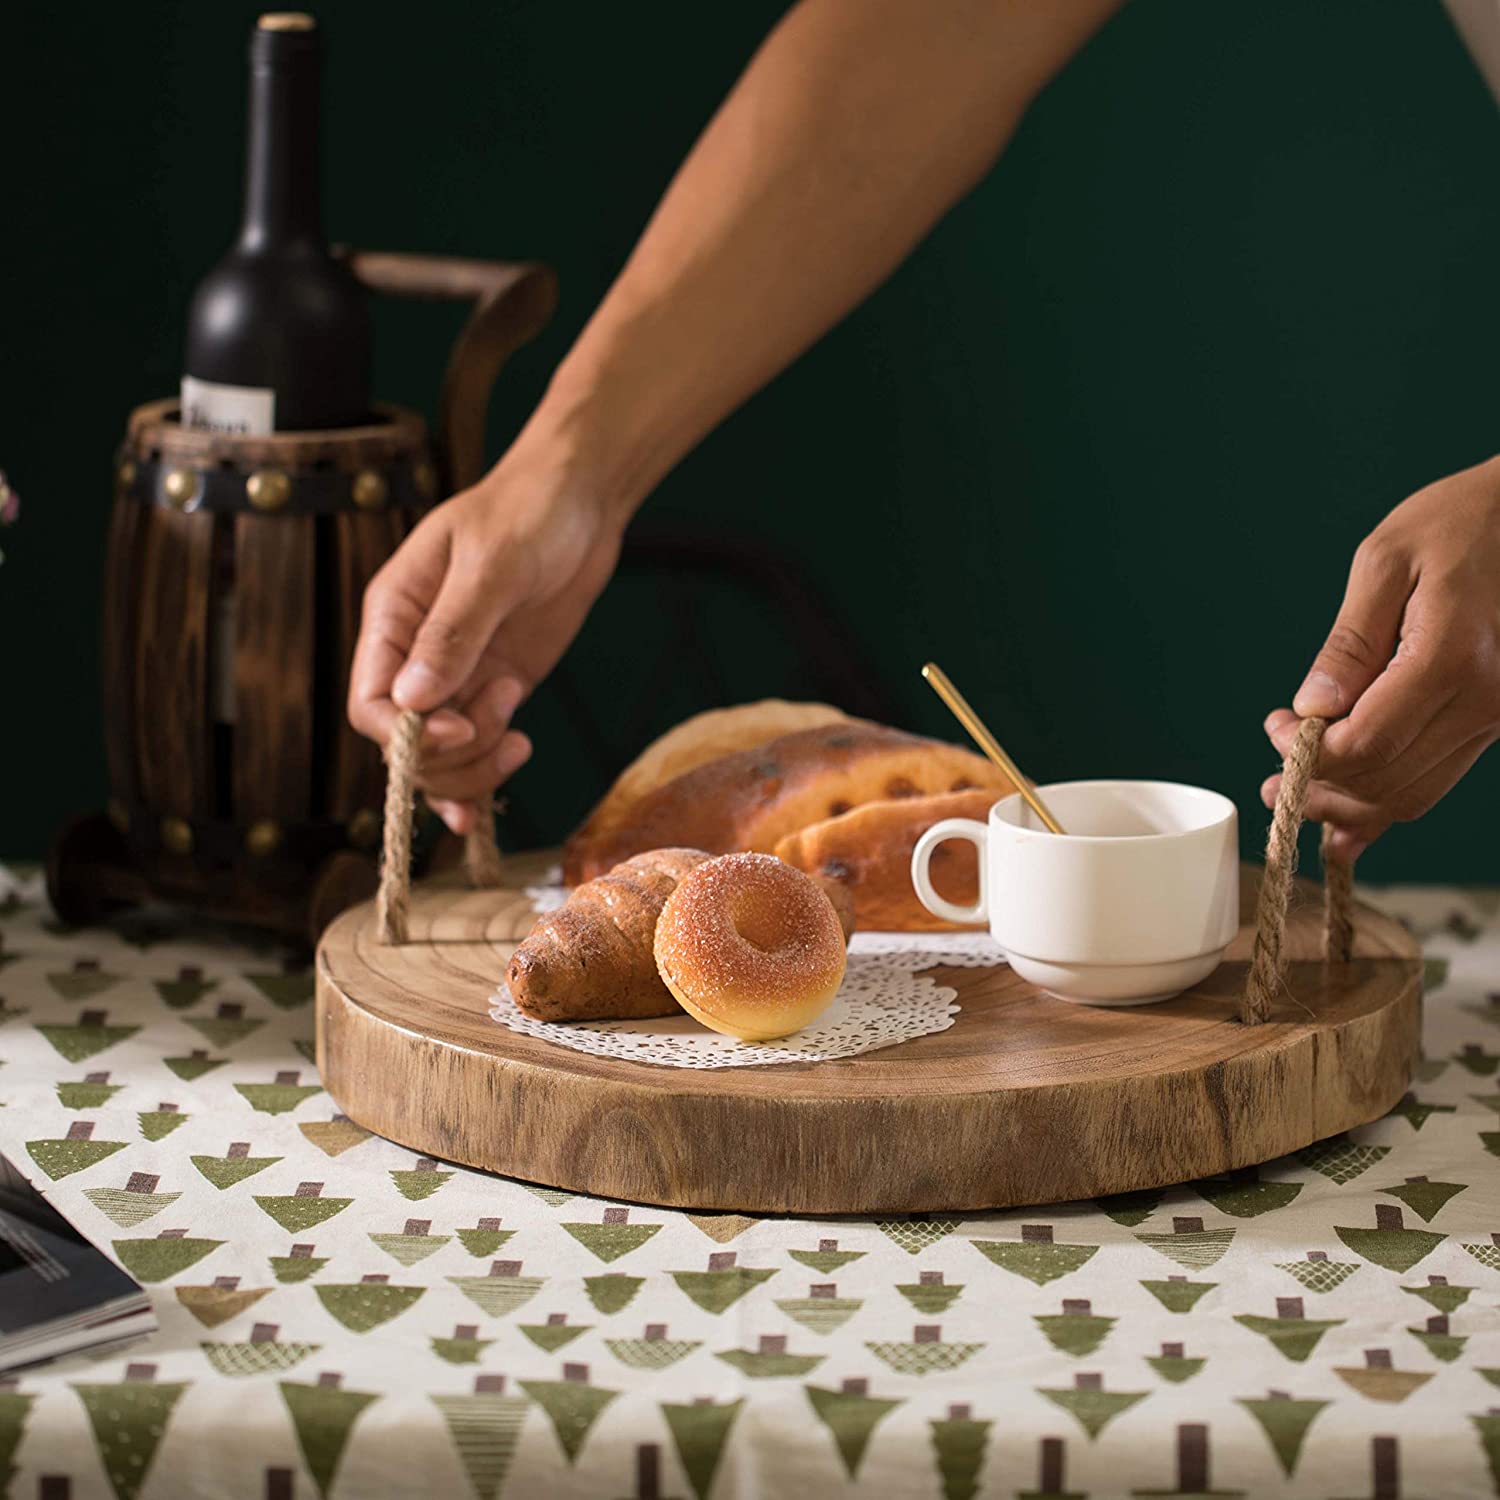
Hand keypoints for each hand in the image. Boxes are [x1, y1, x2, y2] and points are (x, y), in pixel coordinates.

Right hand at [348, 439, 623, 833]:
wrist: (578, 502)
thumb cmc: (528, 513)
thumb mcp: (492, 565)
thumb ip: (454, 631)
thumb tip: (412, 700)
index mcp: (393, 617)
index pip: (369, 704)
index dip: (408, 734)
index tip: (462, 728)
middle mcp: (415, 655)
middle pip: (405, 745)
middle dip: (451, 755)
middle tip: (505, 716)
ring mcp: (457, 677)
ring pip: (440, 759)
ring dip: (476, 766)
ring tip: (520, 730)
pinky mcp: (496, 689)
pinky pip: (475, 750)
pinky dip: (481, 780)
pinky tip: (494, 795)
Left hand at [1262, 454, 1499, 858]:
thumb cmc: (1461, 522)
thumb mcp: (1386, 561)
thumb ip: (1349, 643)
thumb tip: (1314, 708)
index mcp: (1451, 658)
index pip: (1366, 743)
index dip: (1309, 753)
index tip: (1277, 728)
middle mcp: (1484, 701)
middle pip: (1385, 779)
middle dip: (1319, 784)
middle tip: (1274, 768)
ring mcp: (1495, 717)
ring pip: (1411, 794)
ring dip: (1347, 803)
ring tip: (1294, 792)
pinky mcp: (1494, 720)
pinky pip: (1437, 781)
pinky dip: (1387, 807)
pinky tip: (1346, 825)